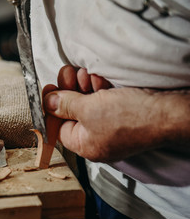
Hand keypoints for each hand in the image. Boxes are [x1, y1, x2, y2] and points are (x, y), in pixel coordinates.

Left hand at [43, 65, 189, 161]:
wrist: (169, 112)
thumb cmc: (131, 116)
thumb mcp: (88, 109)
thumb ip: (64, 105)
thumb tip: (47, 103)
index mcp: (85, 145)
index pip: (58, 127)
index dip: (51, 107)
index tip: (48, 88)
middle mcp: (96, 140)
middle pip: (73, 113)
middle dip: (68, 91)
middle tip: (66, 73)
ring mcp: (110, 129)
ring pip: (88, 105)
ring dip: (83, 86)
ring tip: (84, 74)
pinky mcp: (123, 117)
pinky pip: (103, 103)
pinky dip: (98, 89)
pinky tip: (98, 78)